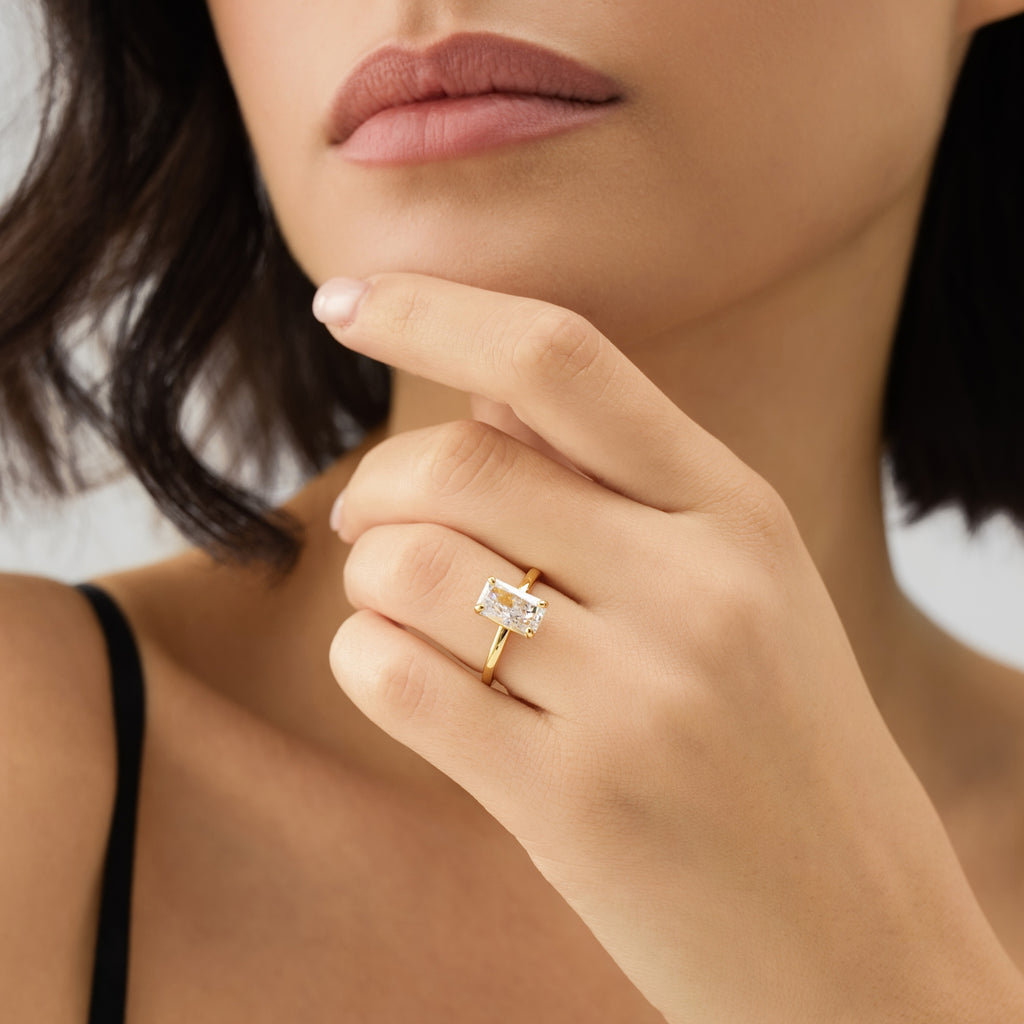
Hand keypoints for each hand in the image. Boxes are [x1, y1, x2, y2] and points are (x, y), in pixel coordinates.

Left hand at [316, 273, 1022, 1022]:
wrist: (859, 943)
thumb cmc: (782, 751)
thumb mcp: (742, 588)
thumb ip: (619, 482)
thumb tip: (483, 383)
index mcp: (737, 513)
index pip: (560, 358)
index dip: (434, 308)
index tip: (348, 298)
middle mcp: (692, 588)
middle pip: (458, 461)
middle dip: (377, 481)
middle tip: (367, 516)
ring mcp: (635, 699)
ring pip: (408, 566)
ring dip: (367, 576)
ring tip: (395, 607)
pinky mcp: (570, 803)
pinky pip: (394, 676)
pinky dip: (364, 657)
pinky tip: (402, 673)